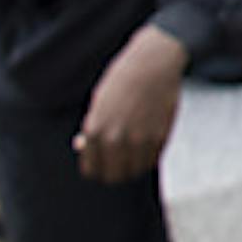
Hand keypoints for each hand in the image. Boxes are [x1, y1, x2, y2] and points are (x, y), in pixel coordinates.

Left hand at [73, 24, 188, 183]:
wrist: (152, 65)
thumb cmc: (122, 81)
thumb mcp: (97, 104)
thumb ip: (90, 128)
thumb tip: (81, 146)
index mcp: (95, 130)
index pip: (91, 170)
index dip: (95, 168)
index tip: (100, 163)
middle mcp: (116, 139)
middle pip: (112, 176)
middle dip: (113, 173)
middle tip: (116, 163)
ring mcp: (140, 140)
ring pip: (134, 172)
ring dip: (132, 166)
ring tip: (132, 154)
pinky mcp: (160, 137)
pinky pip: (151, 160)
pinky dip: (148, 157)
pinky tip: (146, 145)